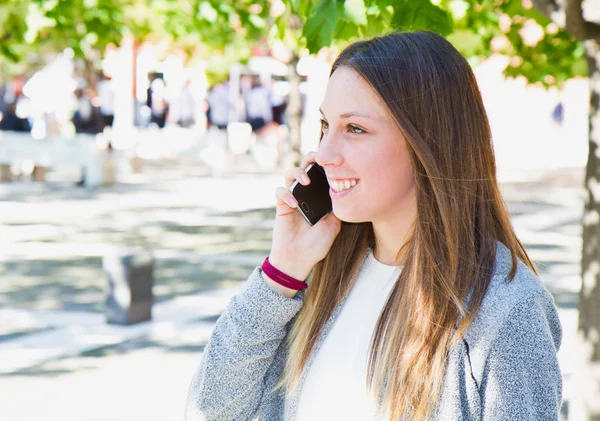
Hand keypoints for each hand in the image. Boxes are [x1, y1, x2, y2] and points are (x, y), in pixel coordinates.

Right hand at [268, 152, 341, 285]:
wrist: (299, 259)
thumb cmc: (316, 245)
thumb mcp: (334, 225)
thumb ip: (337, 208)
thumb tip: (345, 191)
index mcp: (319, 197)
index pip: (321, 174)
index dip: (325, 164)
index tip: (333, 160)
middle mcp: (306, 194)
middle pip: (305, 167)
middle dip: (310, 158)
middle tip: (317, 157)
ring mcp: (292, 198)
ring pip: (290, 174)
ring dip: (297, 172)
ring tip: (305, 181)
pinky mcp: (281, 206)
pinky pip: (280, 192)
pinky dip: (286, 194)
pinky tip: (294, 205)